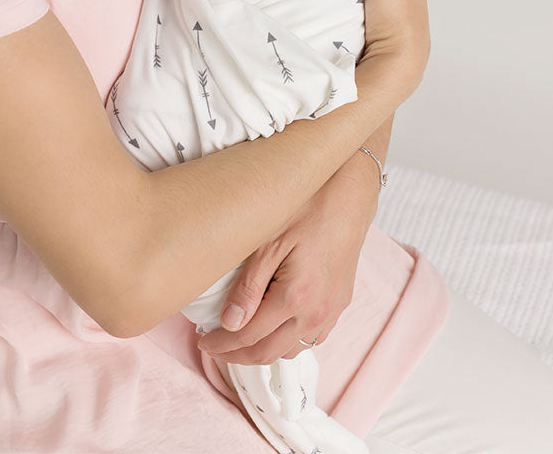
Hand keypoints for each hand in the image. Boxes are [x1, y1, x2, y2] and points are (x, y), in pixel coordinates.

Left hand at [196, 177, 370, 365]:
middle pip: (269, 353)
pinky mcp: (340, 304)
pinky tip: (273, 328)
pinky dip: (287, 342)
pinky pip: (310, 338)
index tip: (203, 341)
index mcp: (295, 297)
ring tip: (238, 339)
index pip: (249, 337)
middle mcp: (316, 313)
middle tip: (213, 347)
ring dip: (263, 351)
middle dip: (237, 356)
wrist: (350, 195)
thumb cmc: (307, 209)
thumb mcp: (269, 241)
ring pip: (291, 351)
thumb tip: (229, 323)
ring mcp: (332, 311)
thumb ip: (249, 286)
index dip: (222, 344)